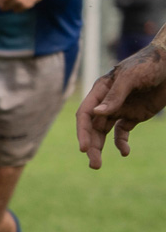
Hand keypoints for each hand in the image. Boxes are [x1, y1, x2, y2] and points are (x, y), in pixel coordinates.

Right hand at [77, 43, 165, 167]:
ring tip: (97, 165)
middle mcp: (107, 102)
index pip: (85, 114)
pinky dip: (121, 144)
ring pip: (104, 132)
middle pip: (93, 127)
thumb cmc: (148, 65)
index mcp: (101, 90)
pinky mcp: (134, 116)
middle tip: (94, 164)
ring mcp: (120, 109)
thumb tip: (96, 114)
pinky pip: (122, 133)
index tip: (84, 148)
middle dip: (91, 145)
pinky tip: (125, 152)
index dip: (83, 131)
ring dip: (101, 147)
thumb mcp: (131, 78)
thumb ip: (114, 96)